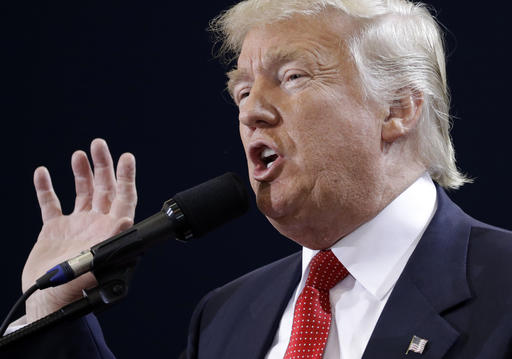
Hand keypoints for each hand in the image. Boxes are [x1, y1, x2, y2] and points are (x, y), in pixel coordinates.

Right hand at [22, 138, 136, 322]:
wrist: (49, 301)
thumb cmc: (78, 287)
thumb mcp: (100, 261)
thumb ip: (114, 239)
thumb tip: (127, 219)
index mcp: (111, 229)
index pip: (124, 197)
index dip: (126, 177)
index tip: (126, 157)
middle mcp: (96, 223)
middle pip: (104, 188)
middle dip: (103, 166)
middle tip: (99, 144)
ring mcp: (76, 225)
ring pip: (81, 192)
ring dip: (81, 173)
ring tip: (79, 154)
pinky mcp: (54, 230)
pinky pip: (50, 204)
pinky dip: (46, 189)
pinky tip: (43, 173)